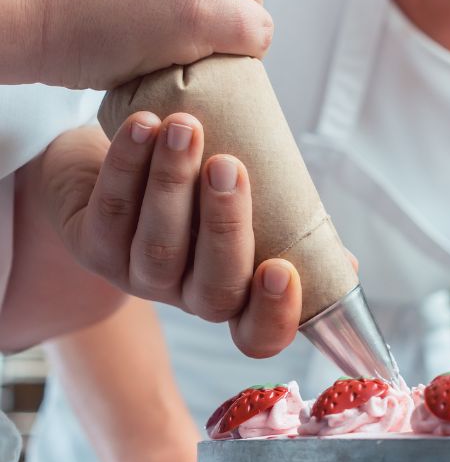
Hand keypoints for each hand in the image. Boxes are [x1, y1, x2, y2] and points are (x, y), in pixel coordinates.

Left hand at [42, 116, 303, 357]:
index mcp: (236, 296)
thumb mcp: (258, 212)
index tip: (282, 269)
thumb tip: (345, 266)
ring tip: (185, 128)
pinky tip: (144, 126)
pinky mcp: (91, 247)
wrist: (120, 161)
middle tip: (228, 167)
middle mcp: (188, 296)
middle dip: (224, 226)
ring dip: (172, 183)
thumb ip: (296, 234)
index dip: (273, 314)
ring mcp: (138, 277)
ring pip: (159, 245)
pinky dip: (127, 164)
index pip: (258, 335)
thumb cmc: (204, 188)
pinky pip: (111, 211)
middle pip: (212, 288)